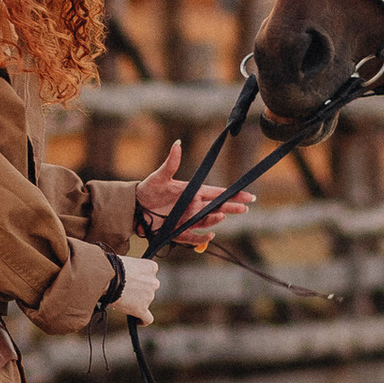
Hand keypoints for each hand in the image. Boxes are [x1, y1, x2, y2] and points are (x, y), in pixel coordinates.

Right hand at [113, 253, 158, 323]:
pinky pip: (147, 319)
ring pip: (146, 301)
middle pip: (150, 287)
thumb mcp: (127, 262)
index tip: (133, 279)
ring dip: (137, 302)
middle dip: (141, 289)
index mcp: (151, 267)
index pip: (151, 273)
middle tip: (127, 291)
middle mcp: (153, 282)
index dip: (141, 276)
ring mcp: (149, 296)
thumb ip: (132, 269)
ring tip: (122, 301)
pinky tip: (137, 321)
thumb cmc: (112, 266)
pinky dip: (143, 321)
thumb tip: (127, 277)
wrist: (107, 277)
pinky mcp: (142, 309)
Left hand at [133, 139, 257, 252]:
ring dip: (214, 219)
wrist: (134, 208)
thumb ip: (171, 162)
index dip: (233, 194)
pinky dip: (202, 238)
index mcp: (193, 193)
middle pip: (217, 208)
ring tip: (220, 215)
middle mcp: (193, 207)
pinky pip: (193, 237)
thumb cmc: (148, 189)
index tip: (249, 196)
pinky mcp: (179, 233)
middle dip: (231, 208)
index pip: (217, 193)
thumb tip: (177, 144)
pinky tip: (210, 235)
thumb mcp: (160, 176)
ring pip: (206, 221)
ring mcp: (187, 220)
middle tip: (245, 208)